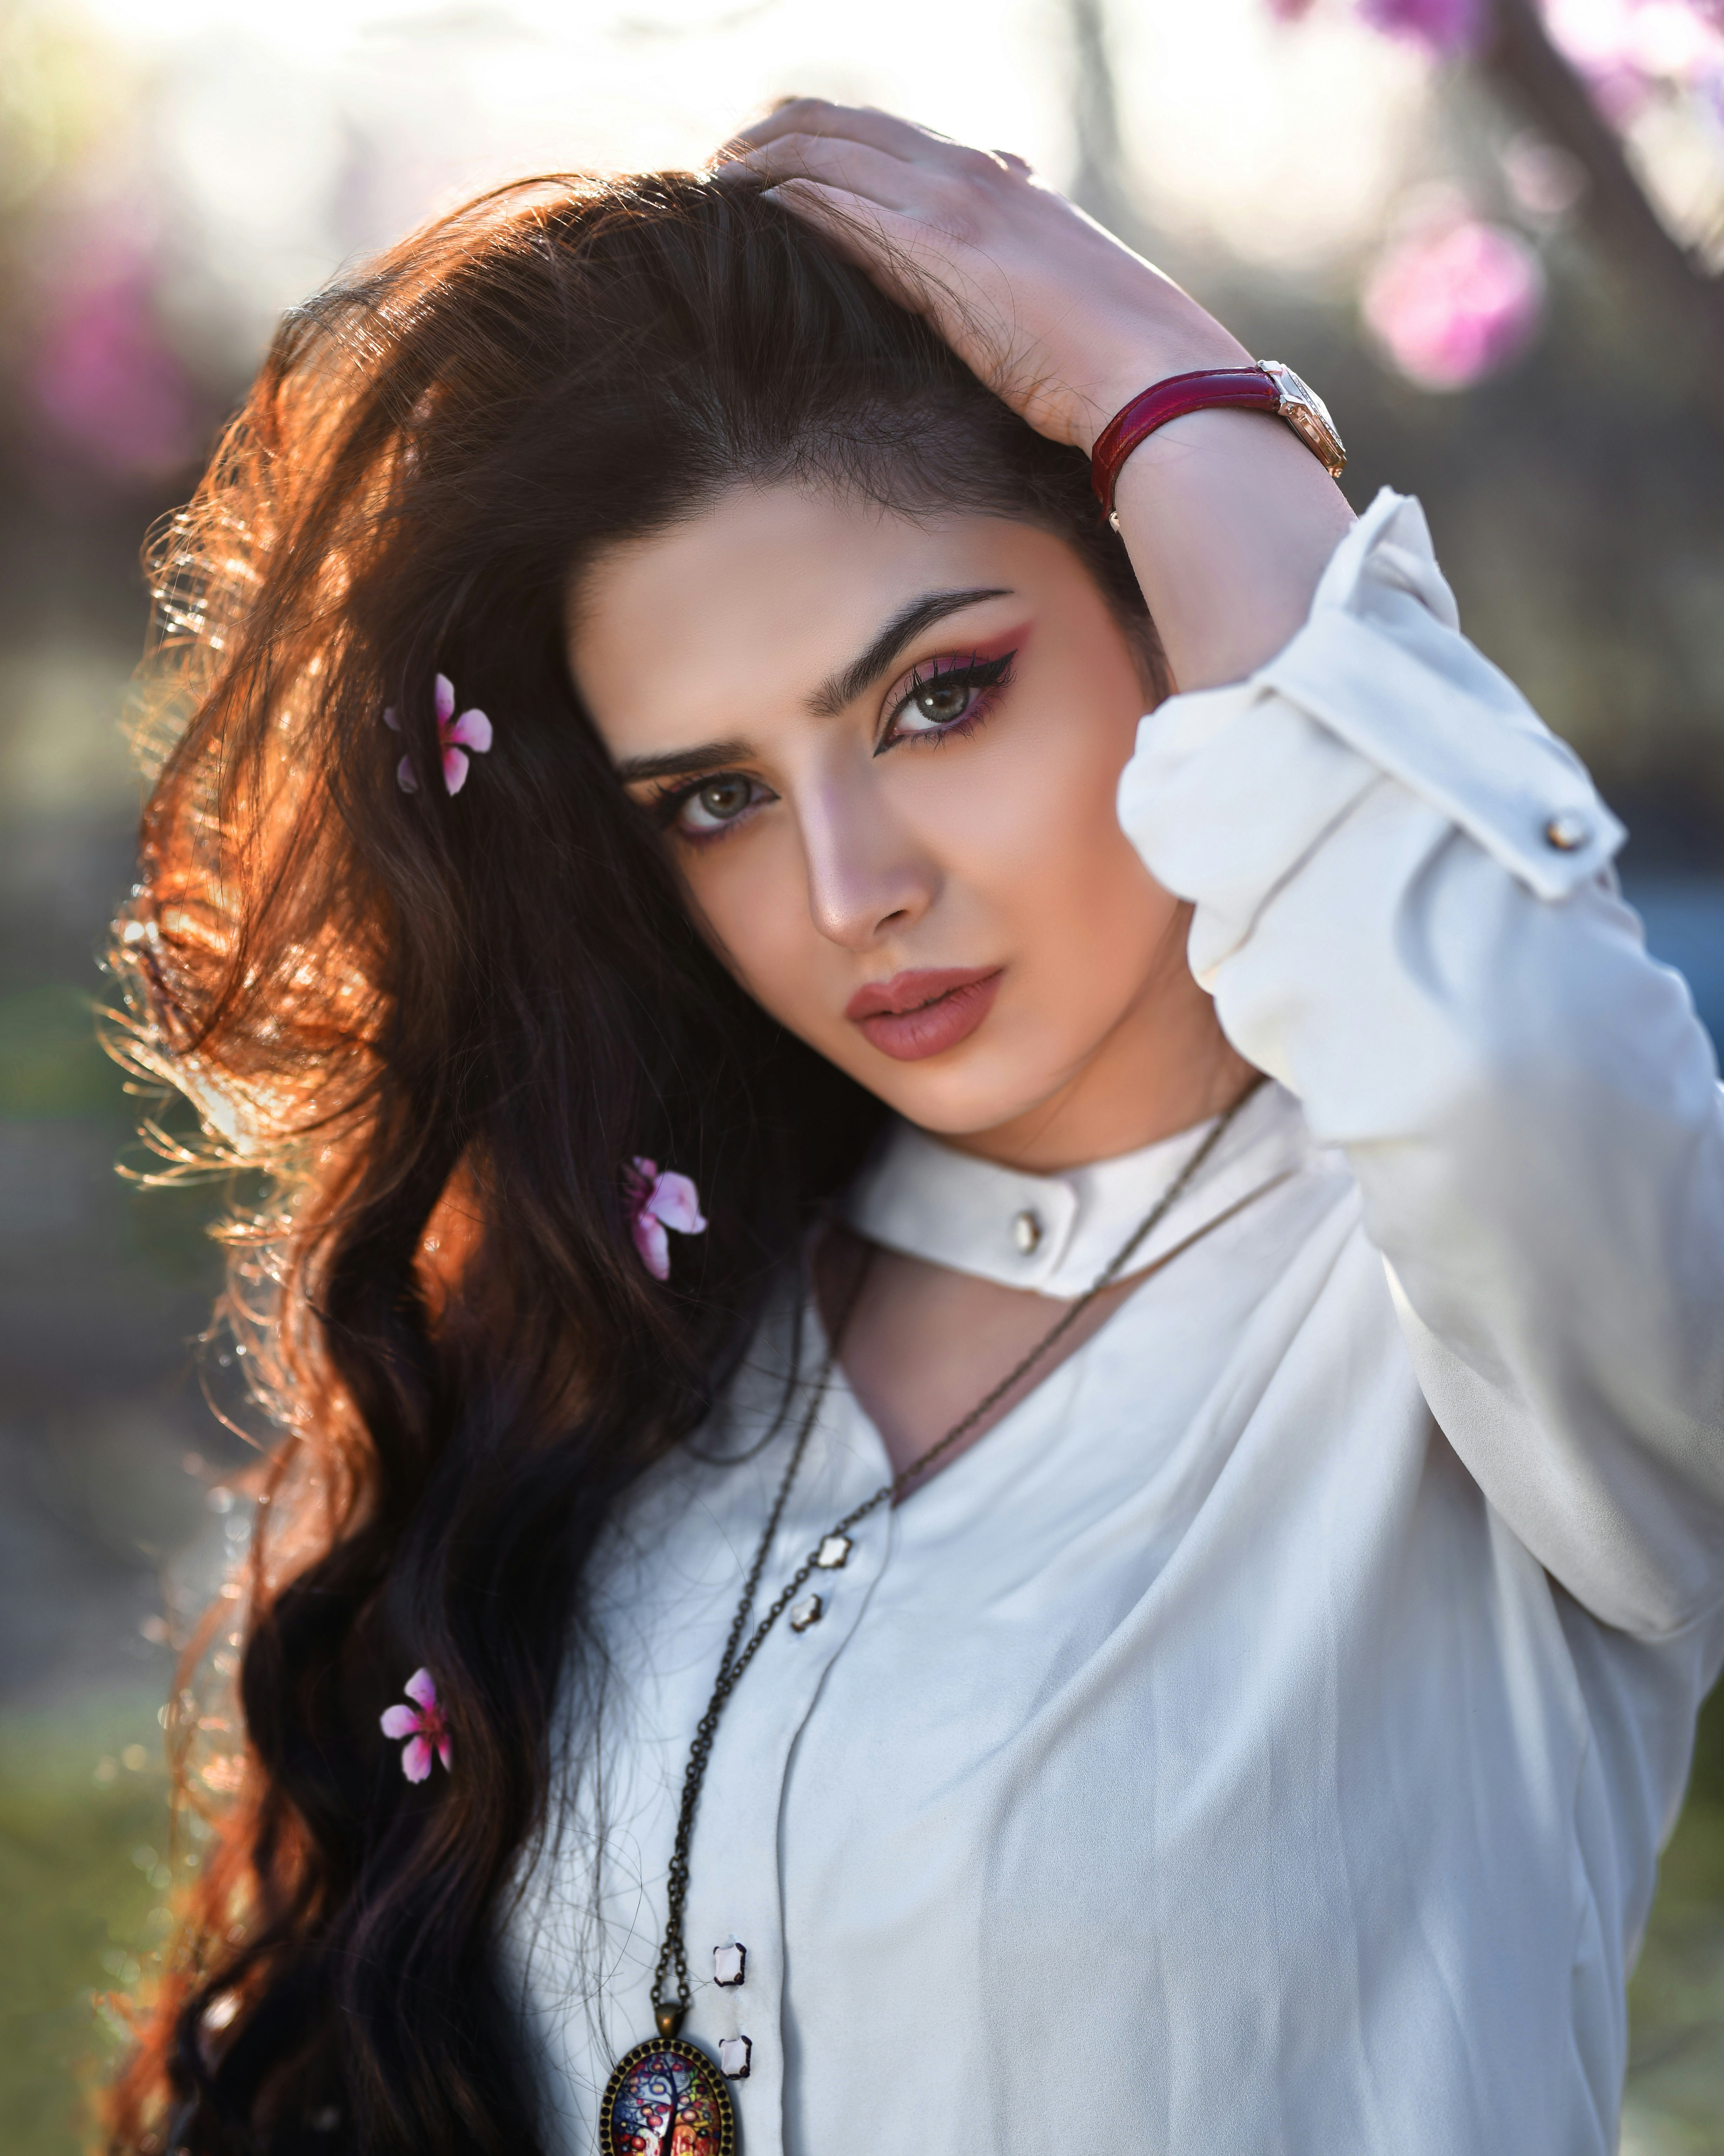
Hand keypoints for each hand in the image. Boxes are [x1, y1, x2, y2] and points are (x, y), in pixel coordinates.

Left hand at [713, 100, 1249, 454]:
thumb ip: (997, 272)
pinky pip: (843, 202)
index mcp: (998, 182)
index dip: (818, 134)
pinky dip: (788, 194)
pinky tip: (746, 203)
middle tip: (717, 165)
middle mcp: (971, 175)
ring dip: (760, 159)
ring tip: (712, 182)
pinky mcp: (939, 251)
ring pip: (829, 149)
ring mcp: (955, 206)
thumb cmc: (1109, 358)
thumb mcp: (1042, 297)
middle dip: (769, 134)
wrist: (1154, 375)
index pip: (885, 134)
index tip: (769, 157)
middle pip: (843, 124)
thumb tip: (953, 274)